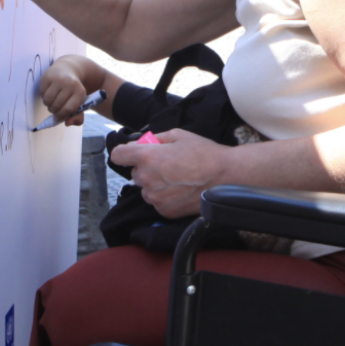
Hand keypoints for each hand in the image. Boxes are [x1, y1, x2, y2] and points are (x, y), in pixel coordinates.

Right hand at [38, 56, 93, 125]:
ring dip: (48, 105)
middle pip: (57, 106)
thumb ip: (77, 117)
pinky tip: (49, 94)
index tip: (58, 119)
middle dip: (54, 112)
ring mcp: (58, 79)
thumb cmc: (73, 91)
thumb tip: (68, 124)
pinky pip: (41, 94)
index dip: (62, 116)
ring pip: (48, 101)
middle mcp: (70, 84)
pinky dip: (44, 97)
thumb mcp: (79, 103)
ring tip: (52, 103)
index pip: (69, 109)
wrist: (67, 69)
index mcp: (80, 91)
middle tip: (55, 110)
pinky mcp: (47, 77)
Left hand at [109, 129, 225, 218]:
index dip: (126, 152)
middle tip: (167, 164)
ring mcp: (155, 197)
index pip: (118, 155)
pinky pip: (157, 201)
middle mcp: (147, 179)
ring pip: (146, 188)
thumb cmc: (205, 154)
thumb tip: (144, 142)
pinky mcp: (164, 210)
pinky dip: (165, 196)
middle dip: (146, 167)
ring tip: (177, 178)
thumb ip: (156, 138)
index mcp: (148, 157)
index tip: (133, 153)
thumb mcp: (179, 135)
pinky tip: (181, 189)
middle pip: (135, 172)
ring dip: (155, 183)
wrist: (225, 177)